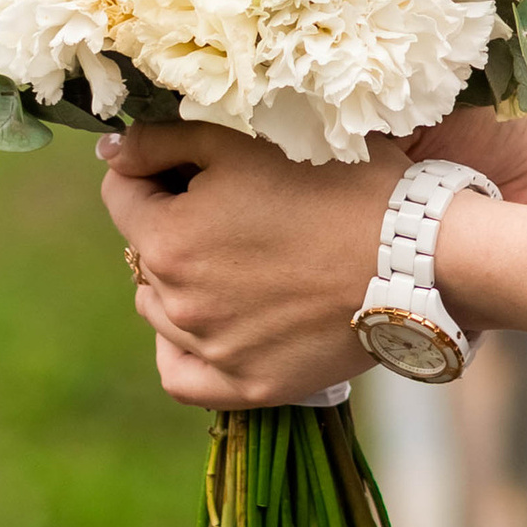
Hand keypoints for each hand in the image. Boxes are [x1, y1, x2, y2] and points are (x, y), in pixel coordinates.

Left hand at [98, 120, 400, 408]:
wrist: (415, 255)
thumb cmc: (336, 183)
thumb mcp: (246, 140)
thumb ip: (166, 140)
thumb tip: (111, 152)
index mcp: (170, 238)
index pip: (121, 195)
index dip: (154, 169)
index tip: (195, 164)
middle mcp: (179, 303)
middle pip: (143, 253)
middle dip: (171, 223)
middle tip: (232, 205)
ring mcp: (213, 352)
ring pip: (159, 311)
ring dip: (180, 281)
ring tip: (238, 258)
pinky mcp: (249, 386)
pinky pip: (180, 374)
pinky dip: (182, 348)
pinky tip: (210, 323)